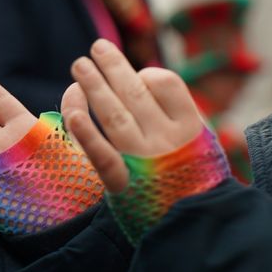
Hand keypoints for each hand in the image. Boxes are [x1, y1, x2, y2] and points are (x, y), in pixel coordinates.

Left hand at [63, 39, 204, 192]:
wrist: (192, 223)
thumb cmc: (191, 176)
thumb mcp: (198, 140)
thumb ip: (174, 112)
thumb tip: (140, 77)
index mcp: (189, 126)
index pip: (165, 84)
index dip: (147, 74)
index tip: (138, 77)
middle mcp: (167, 139)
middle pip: (135, 93)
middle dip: (113, 67)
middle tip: (96, 48)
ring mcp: (144, 161)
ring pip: (114, 116)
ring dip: (94, 87)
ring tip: (80, 65)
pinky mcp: (124, 186)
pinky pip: (103, 158)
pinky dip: (87, 136)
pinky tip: (73, 114)